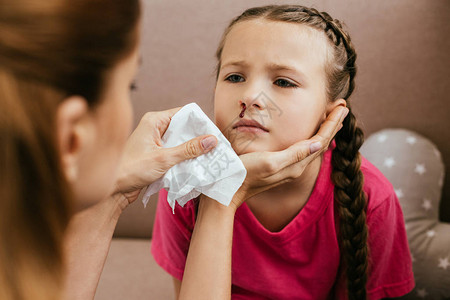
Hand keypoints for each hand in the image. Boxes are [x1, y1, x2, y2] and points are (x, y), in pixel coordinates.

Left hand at [113, 107, 217, 204]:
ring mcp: (156, 142)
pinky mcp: (157, 155)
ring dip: (193, 150)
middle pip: (184, 128)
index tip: (214, 132)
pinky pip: (176, 152)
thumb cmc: (131, 169)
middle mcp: (155, 128)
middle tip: (215, 147)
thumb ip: (188, 149)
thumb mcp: (164, 159)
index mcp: (154, 120)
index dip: (199, 122)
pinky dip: (185, 158)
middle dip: (199, 137)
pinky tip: (197, 164)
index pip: (183, 113)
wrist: (113, 189)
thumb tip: (211, 140)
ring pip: (181, 141)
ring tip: (210, 156)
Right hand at [230, 106, 348, 209]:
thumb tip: (318, 142)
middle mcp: (296, 167)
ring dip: (324, 130)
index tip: (342, 105)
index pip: (321, 140)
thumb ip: (294, 154)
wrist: (228, 189)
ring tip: (332, 118)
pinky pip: (304, 150)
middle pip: (321, 142)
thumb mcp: (270, 162)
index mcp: (296, 164)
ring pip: (313, 146)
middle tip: (342, 107)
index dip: (332, 123)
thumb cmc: (245, 173)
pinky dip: (312, 137)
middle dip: (333, 124)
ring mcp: (289, 168)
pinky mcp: (281, 166)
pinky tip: (311, 135)